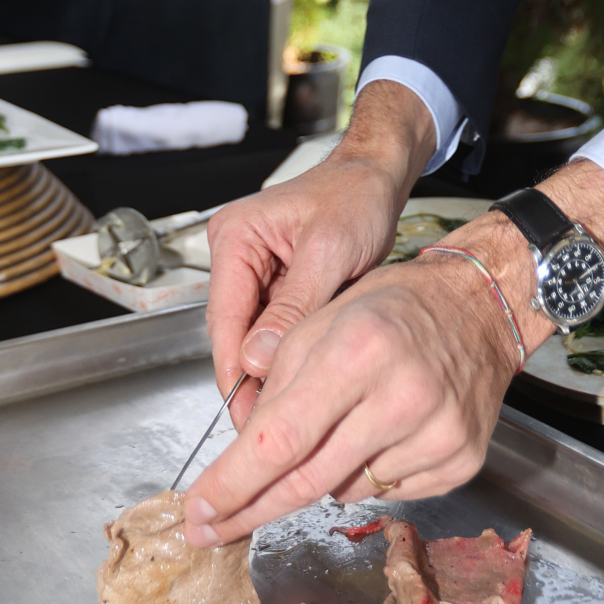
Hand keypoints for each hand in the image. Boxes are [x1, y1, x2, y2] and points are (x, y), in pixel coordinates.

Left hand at [185, 161, 603, 543]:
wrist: (480, 307)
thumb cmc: (394, 307)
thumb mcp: (320, 322)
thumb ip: (275, 388)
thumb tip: (241, 459)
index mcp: (358, 350)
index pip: (279, 439)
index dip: (231, 484)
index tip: (197, 512)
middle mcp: (402, 397)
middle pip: (307, 480)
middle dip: (250, 508)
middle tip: (208, 531)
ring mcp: (437, 434)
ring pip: (344, 492)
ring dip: (320, 475)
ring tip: (341, 426)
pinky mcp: (459, 460)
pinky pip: (387, 493)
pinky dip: (366, 474)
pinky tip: (379, 435)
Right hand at [205, 80, 436, 428]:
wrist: (379, 177)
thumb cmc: (356, 196)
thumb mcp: (330, 252)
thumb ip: (293, 306)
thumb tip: (257, 359)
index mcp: (235, 239)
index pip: (223, 320)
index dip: (234, 373)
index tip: (249, 415)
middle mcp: (236, 254)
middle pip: (234, 333)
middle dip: (252, 378)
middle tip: (271, 426)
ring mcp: (254, 271)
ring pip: (254, 336)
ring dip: (272, 368)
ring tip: (291, 411)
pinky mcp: (277, 284)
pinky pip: (275, 328)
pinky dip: (289, 353)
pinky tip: (305, 380)